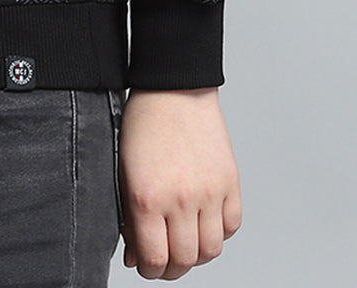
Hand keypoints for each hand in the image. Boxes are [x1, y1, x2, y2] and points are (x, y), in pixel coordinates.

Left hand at [118, 87, 241, 278]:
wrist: (174, 87)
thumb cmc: (143, 123)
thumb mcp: (124, 171)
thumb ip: (130, 217)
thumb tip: (136, 255)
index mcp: (147, 196)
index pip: (154, 258)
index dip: (149, 269)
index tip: (146, 264)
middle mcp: (181, 198)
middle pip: (185, 260)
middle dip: (171, 268)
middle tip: (164, 259)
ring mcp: (210, 191)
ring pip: (211, 250)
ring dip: (197, 254)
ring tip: (185, 241)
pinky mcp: (230, 181)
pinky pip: (231, 226)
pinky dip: (219, 232)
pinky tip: (204, 221)